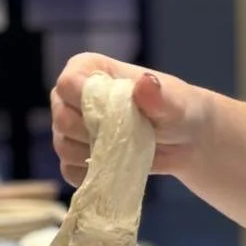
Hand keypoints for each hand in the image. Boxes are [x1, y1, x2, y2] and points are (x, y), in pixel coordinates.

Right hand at [50, 53, 212, 186]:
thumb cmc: (176, 111)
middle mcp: (71, 96)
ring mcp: (70, 129)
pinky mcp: (74, 157)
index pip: (68, 84)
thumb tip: (146, 83)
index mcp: (89, 70)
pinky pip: (71, 171)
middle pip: (62, 119)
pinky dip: (93, 175)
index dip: (86, 103)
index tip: (115, 116)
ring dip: (97, 155)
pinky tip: (117, 168)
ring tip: (128, 150)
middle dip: (94, 134)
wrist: (183, 141)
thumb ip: (158, 96)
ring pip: (64, 148)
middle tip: (128, 137)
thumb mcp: (173, 104)